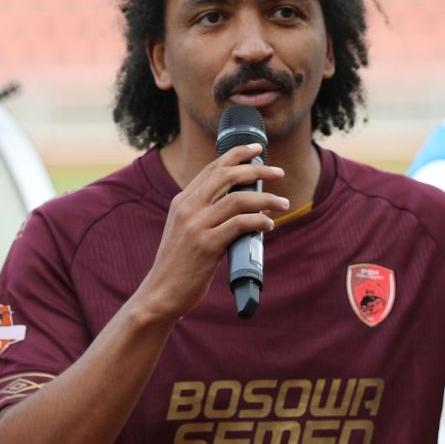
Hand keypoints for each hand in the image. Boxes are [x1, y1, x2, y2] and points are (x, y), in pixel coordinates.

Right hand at [132, 142, 285, 322]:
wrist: (161, 293)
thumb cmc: (179, 266)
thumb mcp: (185, 231)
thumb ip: (205, 214)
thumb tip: (242, 205)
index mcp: (182, 201)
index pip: (212, 168)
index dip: (237, 154)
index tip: (257, 150)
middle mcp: (188, 208)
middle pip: (227, 176)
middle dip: (257, 170)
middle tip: (279, 172)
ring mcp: (196, 225)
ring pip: (238, 199)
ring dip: (266, 199)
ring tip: (283, 204)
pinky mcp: (206, 245)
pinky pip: (240, 224)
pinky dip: (259, 221)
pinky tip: (269, 225)